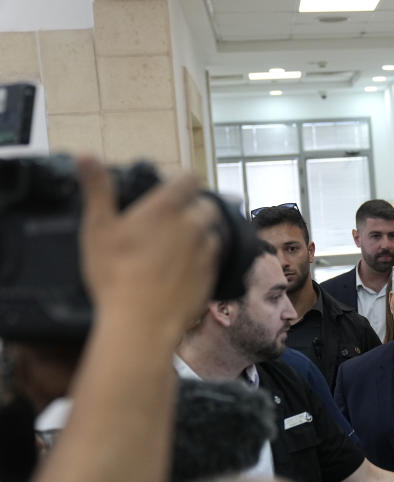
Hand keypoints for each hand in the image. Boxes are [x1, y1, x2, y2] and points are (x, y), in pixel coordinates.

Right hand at [77, 157, 219, 340]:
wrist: (142, 322)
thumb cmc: (115, 272)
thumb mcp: (98, 228)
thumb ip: (97, 189)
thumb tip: (86, 153)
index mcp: (167, 208)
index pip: (190, 178)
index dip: (183, 180)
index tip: (172, 188)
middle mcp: (193, 224)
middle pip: (206, 204)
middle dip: (194, 206)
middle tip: (173, 220)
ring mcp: (206, 251)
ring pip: (213, 231)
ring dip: (202, 232)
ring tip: (181, 245)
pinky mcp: (213, 275)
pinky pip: (214, 257)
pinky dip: (205, 257)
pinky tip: (186, 268)